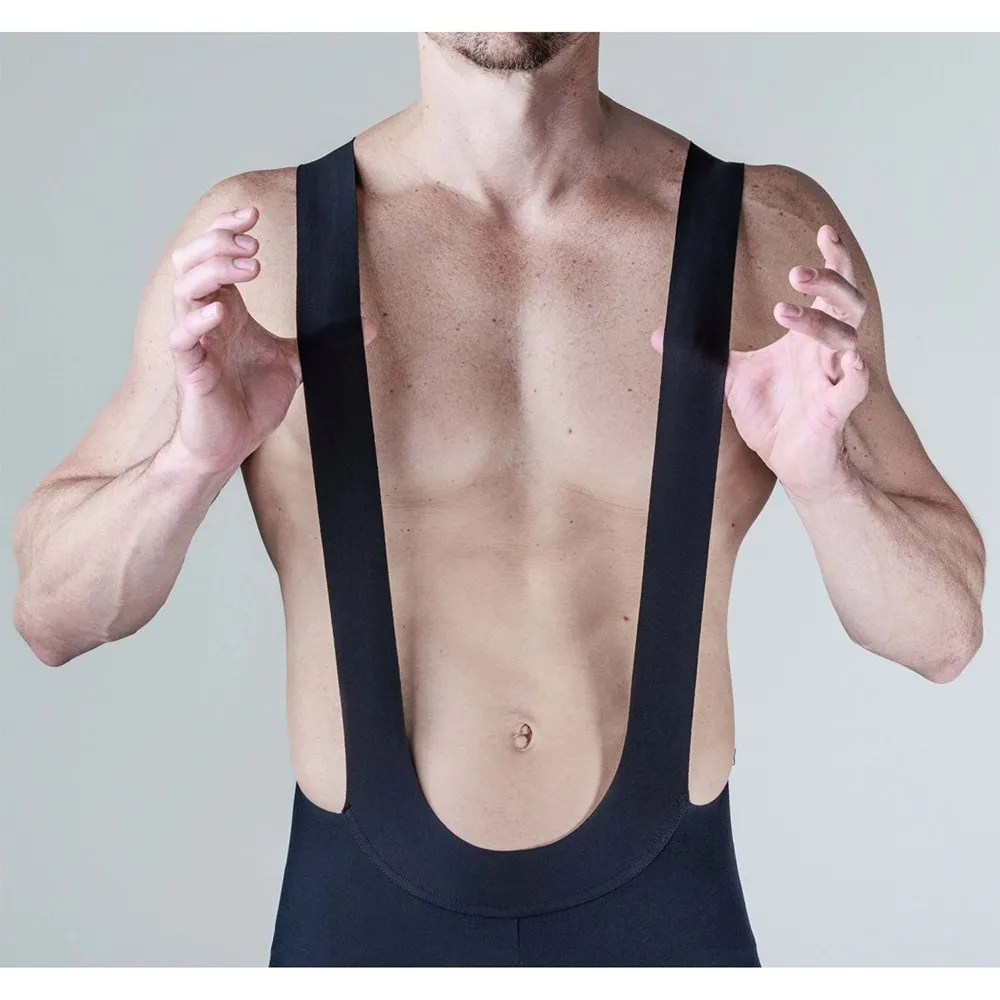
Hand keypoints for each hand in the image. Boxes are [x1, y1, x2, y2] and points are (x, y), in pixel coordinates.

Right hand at [167, 206, 300, 474]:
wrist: (230, 442)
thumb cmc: (251, 400)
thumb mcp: (294, 361)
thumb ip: (322, 339)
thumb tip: (368, 326)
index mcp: (227, 310)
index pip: (215, 256)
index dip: (228, 230)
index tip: (254, 216)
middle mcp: (206, 319)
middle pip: (193, 261)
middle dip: (220, 243)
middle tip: (254, 245)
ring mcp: (196, 342)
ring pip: (184, 290)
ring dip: (214, 271)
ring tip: (250, 267)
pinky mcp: (191, 370)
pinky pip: (182, 338)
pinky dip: (198, 321)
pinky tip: (220, 311)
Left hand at [653, 223, 869, 502]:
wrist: (788, 461)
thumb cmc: (771, 415)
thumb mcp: (731, 378)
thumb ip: (704, 353)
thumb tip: (660, 334)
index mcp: (806, 339)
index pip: (830, 291)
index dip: (834, 260)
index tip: (824, 231)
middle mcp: (825, 353)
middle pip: (847, 304)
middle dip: (828, 284)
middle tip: (797, 273)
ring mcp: (831, 380)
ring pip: (846, 339)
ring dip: (820, 322)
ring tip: (785, 311)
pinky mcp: (833, 411)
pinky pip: (853, 388)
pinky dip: (854, 375)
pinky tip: (851, 362)